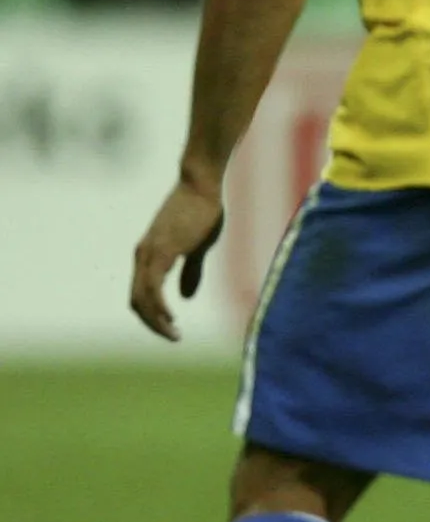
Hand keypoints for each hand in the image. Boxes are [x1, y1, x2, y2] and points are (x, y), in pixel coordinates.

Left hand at [130, 177, 226, 339]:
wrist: (200, 184)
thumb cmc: (202, 210)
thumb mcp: (197, 246)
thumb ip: (189, 271)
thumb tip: (185, 297)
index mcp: (149, 255)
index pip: (141, 294)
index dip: (153, 314)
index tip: (171, 326)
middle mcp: (143, 256)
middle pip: (136, 301)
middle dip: (152, 323)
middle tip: (173, 337)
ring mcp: (150, 254)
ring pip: (142, 298)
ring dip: (155, 320)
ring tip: (174, 334)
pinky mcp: (161, 252)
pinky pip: (153, 288)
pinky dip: (159, 306)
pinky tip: (172, 316)